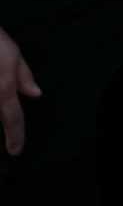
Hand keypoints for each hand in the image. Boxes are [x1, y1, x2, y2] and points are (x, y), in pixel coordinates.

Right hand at [0, 26, 38, 155]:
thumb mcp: (13, 54)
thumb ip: (23, 77)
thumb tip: (35, 94)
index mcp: (3, 89)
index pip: (13, 118)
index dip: (15, 136)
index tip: (16, 151)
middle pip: (0, 116)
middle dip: (6, 128)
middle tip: (11, 139)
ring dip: (1, 112)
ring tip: (4, 103)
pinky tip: (0, 90)